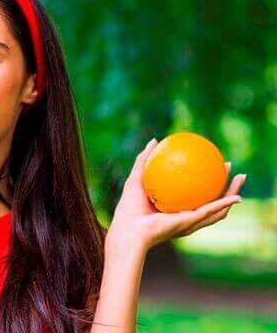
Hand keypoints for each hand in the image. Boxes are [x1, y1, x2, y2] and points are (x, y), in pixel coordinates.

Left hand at [106, 138, 246, 254]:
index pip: (195, 192)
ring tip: (240, 178)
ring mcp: (189, 222)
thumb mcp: (136, 178)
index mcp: (174, 207)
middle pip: (211, 200)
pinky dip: (224, 205)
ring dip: (232, 194)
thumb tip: (155, 140)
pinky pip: (210, 212)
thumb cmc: (129, 207)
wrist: (129, 228)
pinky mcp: (190, 224)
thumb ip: (144, 160)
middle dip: (225, 184)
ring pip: (218, 209)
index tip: (212, 162)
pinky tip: (236, 196)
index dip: (206, 177)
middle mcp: (184, 216)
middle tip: (229, 167)